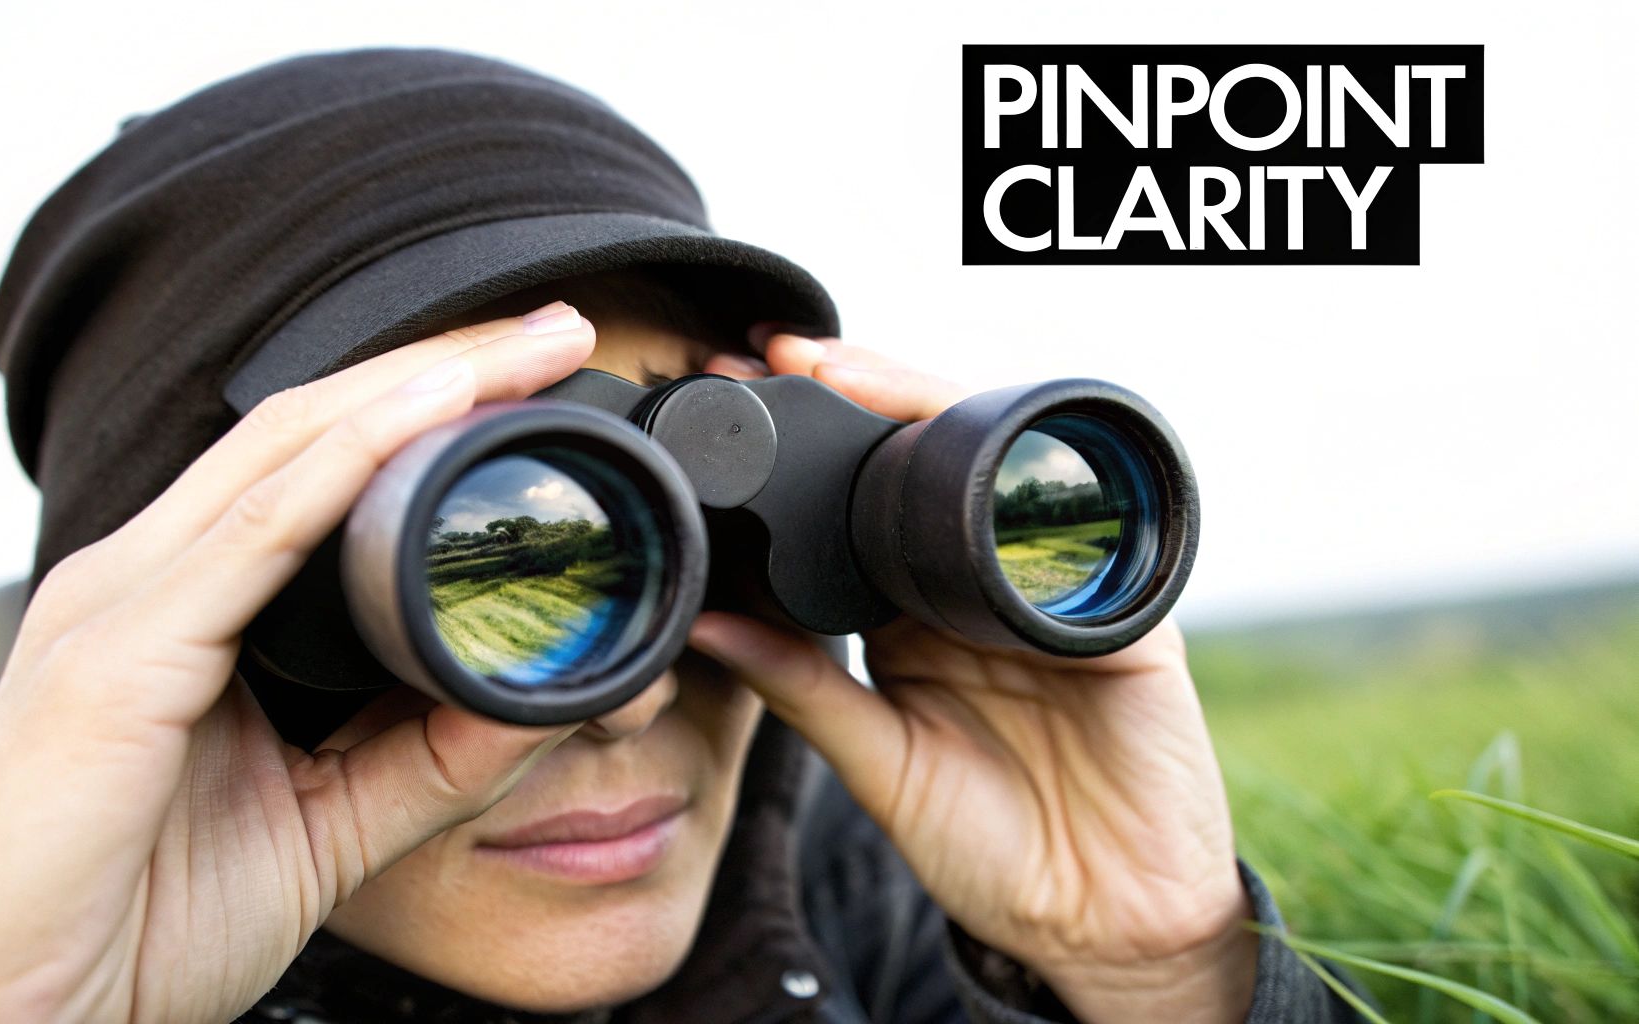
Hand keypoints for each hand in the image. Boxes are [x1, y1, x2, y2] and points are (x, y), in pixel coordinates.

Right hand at [0, 304, 597, 1023]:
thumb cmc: (142, 926)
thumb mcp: (326, 828)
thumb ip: (427, 760)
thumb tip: (542, 698)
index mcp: (184, 609)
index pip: (315, 468)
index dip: (424, 410)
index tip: (538, 382)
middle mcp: (143, 580)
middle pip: (308, 429)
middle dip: (441, 366)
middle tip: (561, 328)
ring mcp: (119, 607)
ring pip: (283, 451)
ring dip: (414, 385)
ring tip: (524, 347)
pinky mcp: (114, 661)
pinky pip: (248, 535)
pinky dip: (345, 463)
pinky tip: (428, 412)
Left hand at [690, 334, 1257, 1023]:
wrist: (1101, 921)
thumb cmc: (989, 847)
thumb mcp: (876, 762)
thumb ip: (802, 688)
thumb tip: (705, 621)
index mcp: (914, 613)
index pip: (856, 507)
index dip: (800, 454)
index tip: (728, 398)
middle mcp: (977, 584)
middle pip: (920, 463)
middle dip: (852, 399)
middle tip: (774, 354)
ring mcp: (1050, 586)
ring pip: (991, 470)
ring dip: (920, 408)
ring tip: (841, 370)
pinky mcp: (1122, 609)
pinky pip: (1079, 532)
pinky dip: (1023, 483)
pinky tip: (964, 445)